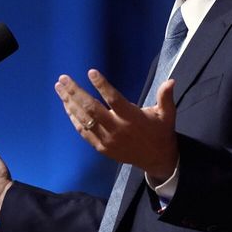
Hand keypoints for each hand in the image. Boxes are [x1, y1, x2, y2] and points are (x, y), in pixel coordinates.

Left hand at [54, 69, 177, 181]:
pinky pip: (83, 132)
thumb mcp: (167, 114)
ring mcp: (107, 140)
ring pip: (84, 120)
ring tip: (59, 88)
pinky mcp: (101, 148)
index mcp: (132, 118)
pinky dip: (73, 118)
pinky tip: (66, 106)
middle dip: (75, 92)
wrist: (156, 159)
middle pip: (92, 109)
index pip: (114, 100)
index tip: (91, 72)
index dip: (102, 86)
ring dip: (70, 103)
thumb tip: (171, 80)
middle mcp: (117, 129)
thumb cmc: (160, 131)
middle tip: (63, 78)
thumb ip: (165, 97)